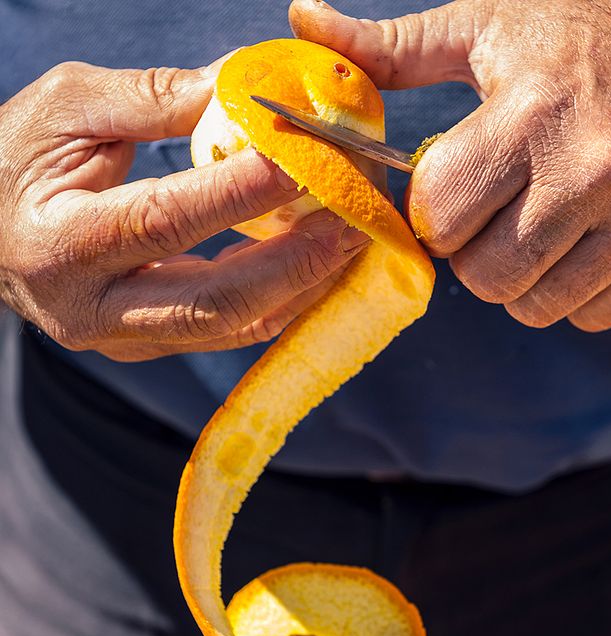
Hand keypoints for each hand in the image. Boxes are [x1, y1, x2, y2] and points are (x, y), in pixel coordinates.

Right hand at [0, 60, 368, 359]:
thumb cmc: (17, 164)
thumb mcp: (66, 111)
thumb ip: (151, 100)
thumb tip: (238, 89)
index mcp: (59, 244)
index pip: (164, 220)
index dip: (240, 193)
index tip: (306, 158)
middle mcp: (92, 309)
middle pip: (212, 302)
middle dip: (294, 264)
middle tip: (353, 223)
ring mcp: (127, 338)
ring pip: (232, 327)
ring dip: (301, 286)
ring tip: (352, 243)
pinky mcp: (153, 345)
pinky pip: (231, 331)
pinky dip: (281, 299)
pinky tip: (319, 266)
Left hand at [291, 0, 610, 330]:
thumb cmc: (588, 32)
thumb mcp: (487, 25)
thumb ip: (393, 47)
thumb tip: (304, 19)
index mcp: (530, 114)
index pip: (439, 217)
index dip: (433, 214)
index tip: (451, 194)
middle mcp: (592, 172)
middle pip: (484, 275)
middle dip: (472, 253)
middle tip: (493, 216)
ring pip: (535, 305)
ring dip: (520, 279)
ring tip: (536, 229)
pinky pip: (592, 316)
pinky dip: (574, 294)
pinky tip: (582, 246)